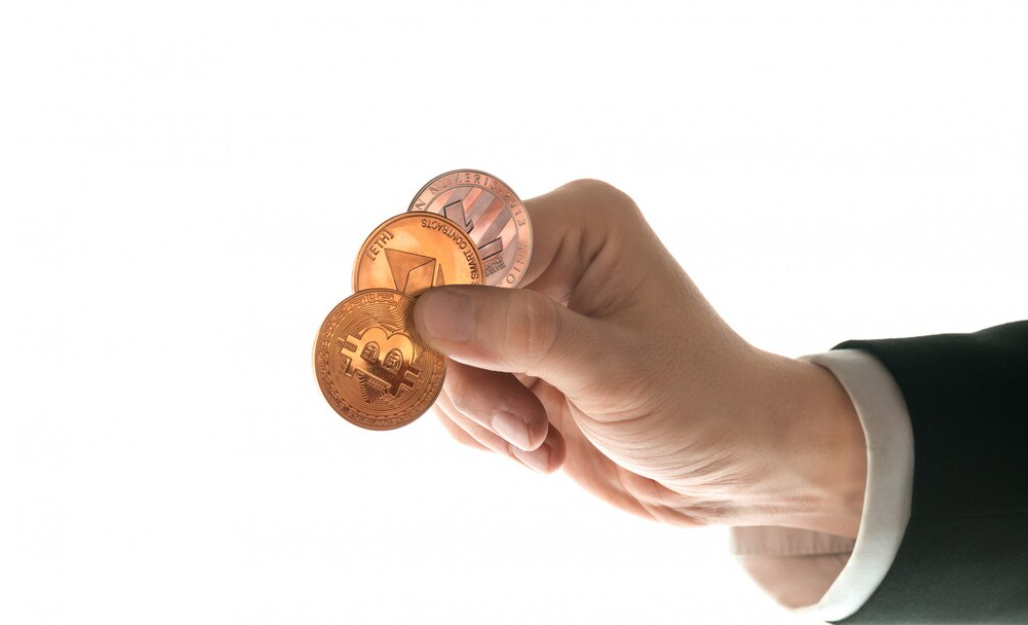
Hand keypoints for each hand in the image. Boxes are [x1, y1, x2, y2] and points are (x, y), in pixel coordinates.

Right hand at [413, 180, 866, 536]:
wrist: (735, 470)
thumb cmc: (702, 403)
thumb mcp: (614, 371)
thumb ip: (520, 335)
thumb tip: (424, 310)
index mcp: (580, 225)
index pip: (473, 235)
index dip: (438, 287)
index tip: (422, 346)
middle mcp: (546, 260)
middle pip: (444, 301)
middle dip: (470, 375)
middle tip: (521, 426)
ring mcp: (526, 317)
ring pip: (443, 357)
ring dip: (484, 414)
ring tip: (544, 442)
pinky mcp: (517, 369)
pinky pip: (457, 397)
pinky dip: (489, 432)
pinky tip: (544, 447)